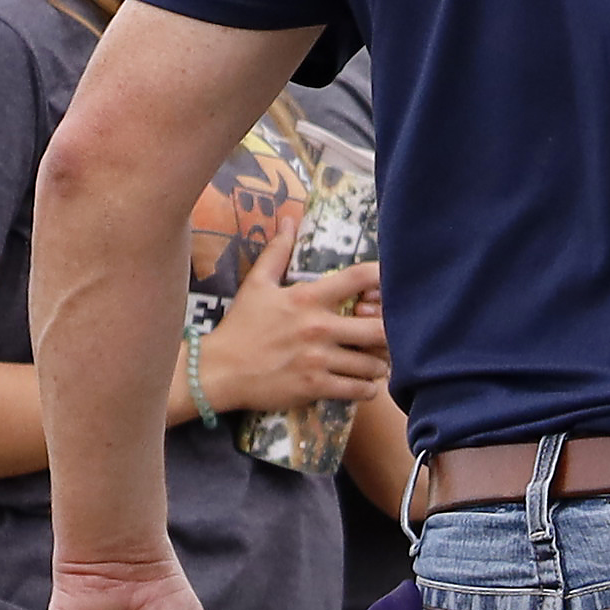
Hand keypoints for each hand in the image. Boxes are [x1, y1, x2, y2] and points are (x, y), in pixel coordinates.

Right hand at [194, 251, 384, 421]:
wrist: (218, 370)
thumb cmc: (241, 326)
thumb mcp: (256, 285)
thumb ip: (277, 253)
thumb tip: (288, 220)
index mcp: (307, 298)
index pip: (359, 278)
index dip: (384, 278)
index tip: (392, 286)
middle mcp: (318, 327)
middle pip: (381, 329)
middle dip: (390, 334)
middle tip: (386, 337)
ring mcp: (318, 359)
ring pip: (374, 363)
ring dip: (380, 364)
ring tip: (373, 362)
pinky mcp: (316, 386)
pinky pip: (360, 389)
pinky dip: (367, 387)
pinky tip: (362, 382)